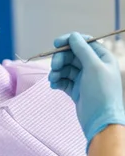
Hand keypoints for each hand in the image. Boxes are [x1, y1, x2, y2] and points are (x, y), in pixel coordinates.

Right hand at [48, 32, 124, 150]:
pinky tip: (53, 85)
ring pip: (66, 69)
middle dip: (61, 59)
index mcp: (102, 58)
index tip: (56, 43)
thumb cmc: (101, 92)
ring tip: (52, 79)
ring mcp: (84, 79)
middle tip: (54, 66)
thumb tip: (73, 36)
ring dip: (57, 71)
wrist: (100, 120)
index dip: (70, 41)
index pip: (84, 43)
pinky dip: (57, 81)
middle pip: (72, 55)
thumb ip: (82, 49)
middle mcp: (93, 67)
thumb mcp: (93, 67)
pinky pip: (64, 81)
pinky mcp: (77, 90)